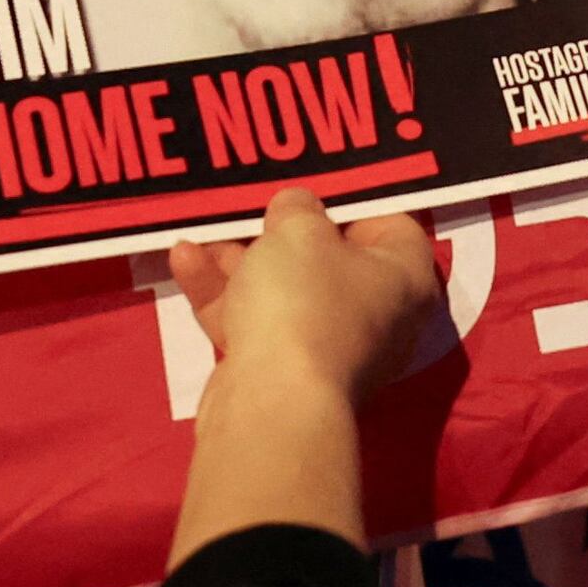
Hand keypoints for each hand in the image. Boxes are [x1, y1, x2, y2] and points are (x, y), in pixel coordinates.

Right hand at [171, 188, 437, 405]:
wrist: (272, 404)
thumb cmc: (306, 299)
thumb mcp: (299, 230)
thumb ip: (297, 208)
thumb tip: (297, 208)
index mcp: (403, 277)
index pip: (389, 223)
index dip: (350, 199)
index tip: (310, 182)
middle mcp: (376, 316)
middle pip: (329, 259)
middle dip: (282, 231)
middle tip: (251, 200)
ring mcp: (328, 349)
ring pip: (283, 291)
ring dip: (240, 259)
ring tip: (204, 225)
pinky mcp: (282, 375)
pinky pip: (255, 323)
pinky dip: (222, 293)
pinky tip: (183, 258)